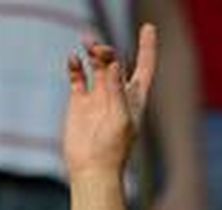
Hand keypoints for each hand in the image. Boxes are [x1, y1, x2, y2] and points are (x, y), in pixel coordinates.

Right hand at [64, 26, 156, 180]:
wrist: (92, 169)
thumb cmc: (113, 150)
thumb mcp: (121, 119)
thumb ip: (118, 91)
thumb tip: (115, 63)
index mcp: (135, 99)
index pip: (144, 67)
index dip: (147, 48)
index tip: (148, 28)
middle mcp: (117, 95)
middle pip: (116, 62)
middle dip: (109, 51)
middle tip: (98, 49)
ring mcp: (98, 97)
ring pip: (96, 65)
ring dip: (93, 52)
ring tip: (88, 44)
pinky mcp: (79, 102)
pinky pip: (78, 76)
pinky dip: (75, 65)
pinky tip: (73, 60)